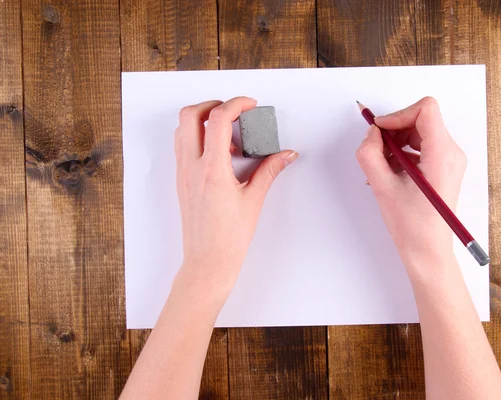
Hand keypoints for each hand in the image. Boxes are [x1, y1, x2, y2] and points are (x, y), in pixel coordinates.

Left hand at [174, 96, 297, 305]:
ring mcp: (183, 173)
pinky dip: (197, 138)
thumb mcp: (254, 200)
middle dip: (212, 104)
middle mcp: (192, 167)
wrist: (208, 261)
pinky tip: (218, 154)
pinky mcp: (181, 181)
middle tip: (233, 111)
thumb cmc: (229, 238)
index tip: (249, 104)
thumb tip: (286, 155)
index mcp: (212, 170)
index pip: (218, 119)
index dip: (235, 104)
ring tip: (227, 135)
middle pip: (189, 115)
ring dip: (202, 120)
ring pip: (182, 130)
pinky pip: (182, 147)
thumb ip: (270, 170)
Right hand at [356, 97, 465, 275]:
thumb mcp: (382, 187)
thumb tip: (371, 134)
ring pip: (420, 133)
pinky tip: (390, 174)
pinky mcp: (444, 168)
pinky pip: (421, 148)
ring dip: (396, 144)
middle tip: (376, 150)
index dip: (398, 115)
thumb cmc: (412, 226)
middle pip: (421, 120)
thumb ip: (370, 154)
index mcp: (442, 154)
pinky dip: (402, 154)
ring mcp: (450, 161)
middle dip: (394, 130)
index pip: (425, 109)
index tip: (379, 130)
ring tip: (382, 167)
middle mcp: (451, 153)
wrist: (428, 252)